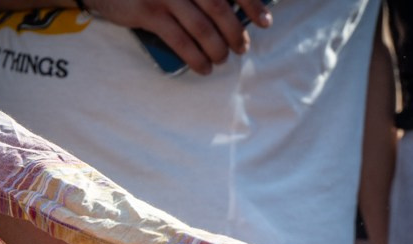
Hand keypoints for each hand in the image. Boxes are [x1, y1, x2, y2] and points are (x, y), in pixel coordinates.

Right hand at [89, 0, 270, 74]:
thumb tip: (232, 16)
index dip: (251, 3)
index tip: (265, 22)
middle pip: (219, 6)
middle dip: (235, 31)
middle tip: (241, 47)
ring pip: (202, 27)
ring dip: (217, 48)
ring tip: (221, 59)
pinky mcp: (148, 12)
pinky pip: (180, 41)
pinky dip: (196, 58)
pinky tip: (203, 67)